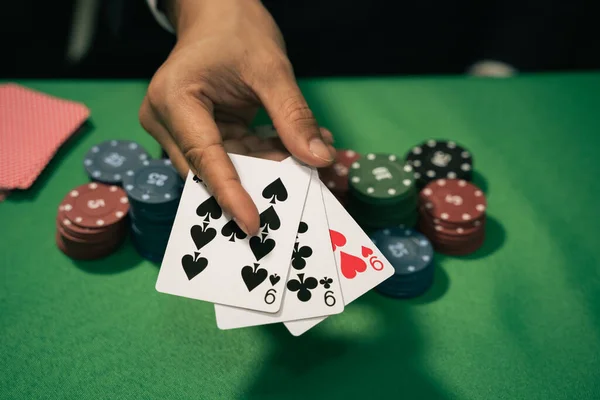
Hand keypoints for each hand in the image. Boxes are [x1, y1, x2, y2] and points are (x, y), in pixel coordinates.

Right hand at [139, 0, 334, 235]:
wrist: (218, 13)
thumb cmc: (237, 30)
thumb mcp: (272, 70)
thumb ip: (293, 116)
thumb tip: (319, 159)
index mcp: (174, 100)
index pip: (204, 158)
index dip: (230, 193)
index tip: (253, 224)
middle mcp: (166, 120)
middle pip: (211, 169)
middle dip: (258, 183)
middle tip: (302, 189)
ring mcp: (178, 129)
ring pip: (225, 167)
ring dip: (267, 168)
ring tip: (308, 162)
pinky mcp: (196, 133)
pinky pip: (231, 156)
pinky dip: (263, 156)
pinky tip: (294, 150)